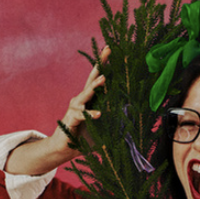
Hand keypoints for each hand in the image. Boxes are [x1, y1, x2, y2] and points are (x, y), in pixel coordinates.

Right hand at [1, 48, 109, 179]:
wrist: (64, 149)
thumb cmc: (84, 137)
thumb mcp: (104, 127)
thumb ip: (115, 121)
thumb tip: (134, 118)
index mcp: (90, 98)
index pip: (98, 78)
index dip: (105, 64)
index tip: (111, 49)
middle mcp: (81, 99)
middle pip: (91, 78)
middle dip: (100, 64)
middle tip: (108, 51)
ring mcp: (75, 107)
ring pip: (86, 94)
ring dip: (95, 86)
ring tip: (104, 79)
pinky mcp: (71, 119)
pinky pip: (82, 114)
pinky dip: (90, 114)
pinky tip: (99, 114)